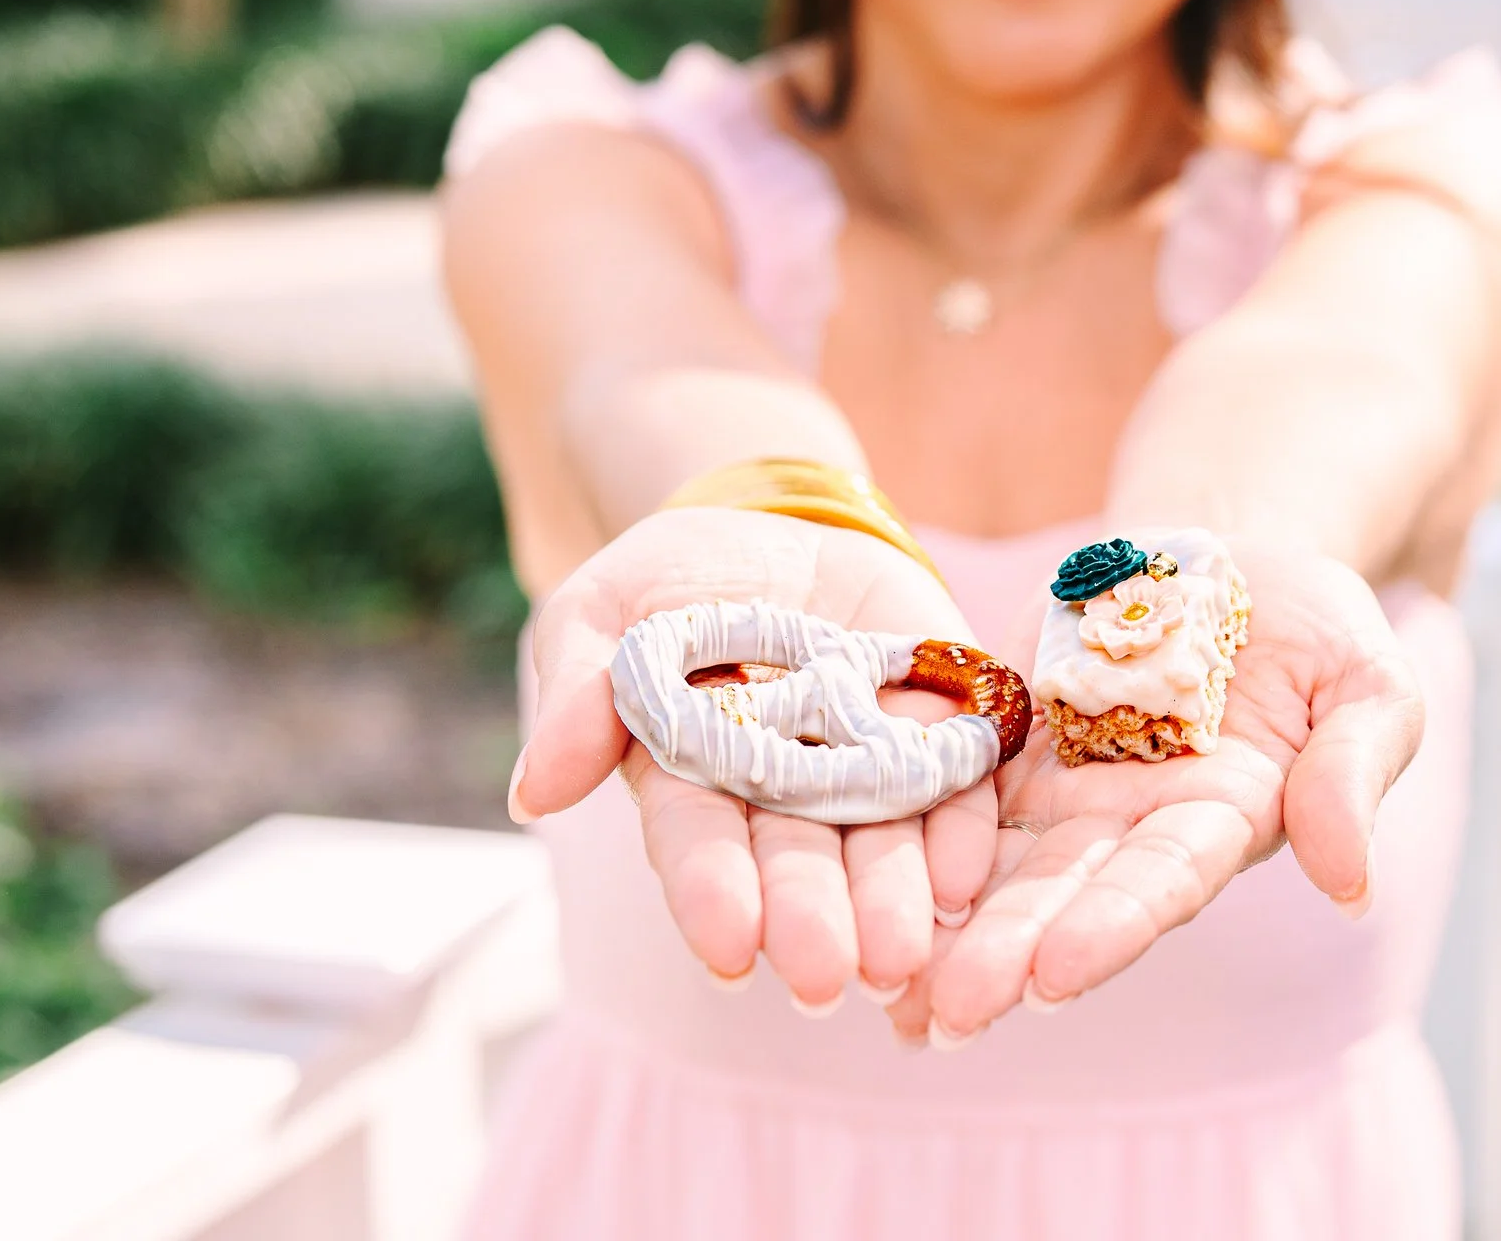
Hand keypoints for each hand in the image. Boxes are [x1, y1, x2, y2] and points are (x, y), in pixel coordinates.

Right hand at [510, 507, 999, 1007]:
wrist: (772, 523)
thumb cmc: (668, 581)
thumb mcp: (602, 613)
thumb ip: (580, 694)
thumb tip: (532, 794)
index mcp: (694, 780)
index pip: (700, 843)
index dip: (713, 893)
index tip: (727, 948)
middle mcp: (785, 792)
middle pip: (799, 860)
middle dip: (812, 917)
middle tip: (827, 977)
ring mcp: (866, 761)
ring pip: (883, 839)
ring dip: (894, 898)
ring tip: (904, 955)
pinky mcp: (938, 722)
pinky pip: (957, 782)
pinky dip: (963, 829)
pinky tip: (968, 875)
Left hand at [909, 540, 1425, 1042]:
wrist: (1230, 552)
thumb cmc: (1319, 626)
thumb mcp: (1370, 682)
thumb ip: (1355, 773)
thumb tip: (1350, 886)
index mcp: (1222, 818)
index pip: (1162, 881)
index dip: (1110, 927)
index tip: (1055, 978)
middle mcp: (1131, 820)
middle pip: (1060, 890)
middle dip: (1003, 953)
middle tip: (942, 1015)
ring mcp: (1063, 780)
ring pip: (991, 856)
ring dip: (941, 923)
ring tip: (883, 984)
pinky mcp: (1005, 732)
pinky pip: (946, 783)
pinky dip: (902, 836)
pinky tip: (847, 888)